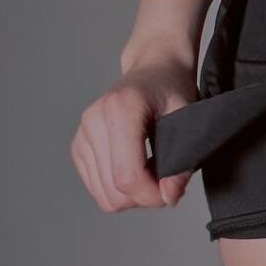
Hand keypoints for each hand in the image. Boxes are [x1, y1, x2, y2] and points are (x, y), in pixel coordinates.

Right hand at [70, 55, 197, 212]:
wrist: (154, 68)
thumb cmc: (172, 88)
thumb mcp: (187, 118)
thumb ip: (182, 159)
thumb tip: (170, 197)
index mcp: (121, 109)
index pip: (127, 175)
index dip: (151, 195)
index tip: (172, 193)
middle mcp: (94, 121)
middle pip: (113, 190)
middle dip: (143, 197)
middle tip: (167, 183)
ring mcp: (82, 133)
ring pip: (102, 194)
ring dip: (131, 195)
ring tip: (154, 174)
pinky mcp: (78, 145)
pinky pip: (95, 187)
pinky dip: (117, 188)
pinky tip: (137, 169)